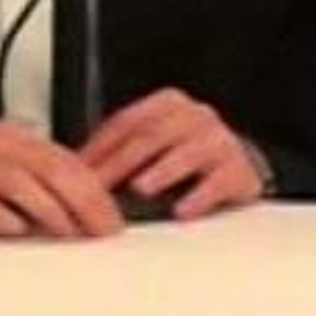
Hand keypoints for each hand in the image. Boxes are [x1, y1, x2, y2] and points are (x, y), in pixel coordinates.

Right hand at [0, 122, 125, 240]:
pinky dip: (6, 221)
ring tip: (71, 237)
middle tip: (102, 232)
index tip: (113, 219)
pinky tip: (20, 233)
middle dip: (85, 204)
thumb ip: (34, 181)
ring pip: (24, 186)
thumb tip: (74, 209)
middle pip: (54, 171)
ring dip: (53, 214)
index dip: (96, 192)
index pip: (67, 162)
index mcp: (14, 139)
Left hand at [79, 88, 268, 222]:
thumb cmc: (187, 159)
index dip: (99, 147)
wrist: (239, 168)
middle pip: (151, 137)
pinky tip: (181, 211)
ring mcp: (219, 140)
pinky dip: (198, 197)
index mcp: (168, 104)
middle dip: (121, 164)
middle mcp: (195, 115)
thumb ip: (120, 151)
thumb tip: (76, 173)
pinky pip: (217, 182)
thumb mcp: (153, 145)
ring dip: (160, 172)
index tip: (80, 172)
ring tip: (140, 189)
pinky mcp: (239, 169)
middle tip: (100, 187)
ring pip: (187, 153)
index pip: (126, 121)